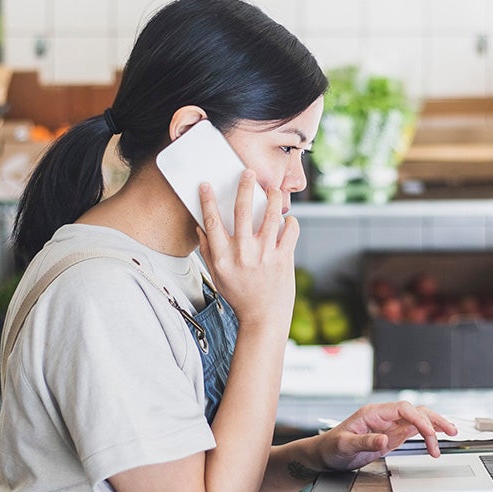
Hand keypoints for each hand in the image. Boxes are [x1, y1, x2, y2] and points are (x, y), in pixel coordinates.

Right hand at [196, 171, 296, 332]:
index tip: (207, 184)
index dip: (208, 201)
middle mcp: (243, 254)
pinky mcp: (283, 258)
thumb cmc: (239, 296)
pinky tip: (286, 220)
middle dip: (245, 187)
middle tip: (248, 173)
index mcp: (223, 257)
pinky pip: (290, 231)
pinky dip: (290, 222)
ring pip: (270, 216)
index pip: (212, 222)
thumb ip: (209, 251)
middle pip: (241, 211)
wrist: (263, 318)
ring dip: (273, 198)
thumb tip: (201, 228)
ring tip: (273, 190)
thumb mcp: (217, 276)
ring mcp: (265, 255)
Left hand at [318, 402, 457, 471]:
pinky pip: (413, 431)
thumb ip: (365, 441)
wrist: (326, 454)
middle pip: (415, 411)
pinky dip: (427, 434)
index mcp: (373, 413)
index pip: (403, 409)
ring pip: (417, 420)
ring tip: (451, 433)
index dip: (419, 418)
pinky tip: (437, 439)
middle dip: (433, 420)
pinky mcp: (392, 436)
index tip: (429, 433)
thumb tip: (384, 440)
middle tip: (449, 433)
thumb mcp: (345, 445)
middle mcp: (384, 417)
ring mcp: (389, 426)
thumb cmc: (331, 446)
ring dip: (434, 425)